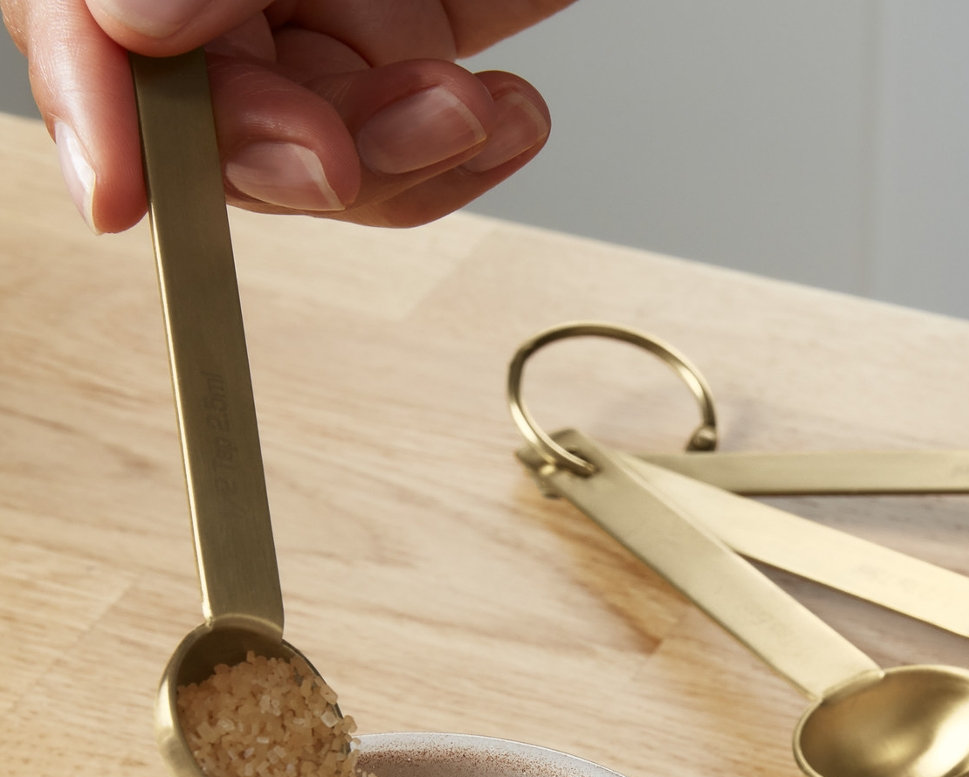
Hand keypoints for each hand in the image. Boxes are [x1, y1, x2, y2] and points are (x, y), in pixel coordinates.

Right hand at [2, 0, 573, 230]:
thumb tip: (134, 22)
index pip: (79, 19)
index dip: (92, 104)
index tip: (123, 194)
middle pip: (208, 110)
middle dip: (274, 151)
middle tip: (331, 157)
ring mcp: (318, 6)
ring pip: (323, 145)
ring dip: (396, 156)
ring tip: (473, 110)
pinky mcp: (417, 33)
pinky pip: (426, 131)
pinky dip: (474, 145)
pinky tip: (516, 113)